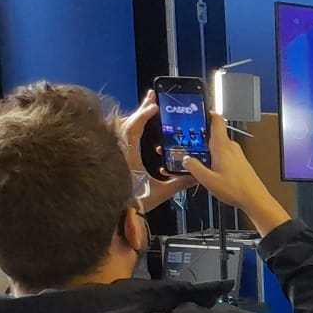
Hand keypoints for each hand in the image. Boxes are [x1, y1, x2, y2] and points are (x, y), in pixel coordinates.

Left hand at [116, 91, 193, 206]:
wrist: (117, 216)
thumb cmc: (134, 204)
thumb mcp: (161, 192)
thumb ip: (180, 182)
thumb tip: (197, 174)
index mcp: (129, 157)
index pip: (132, 128)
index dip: (143, 115)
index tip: (154, 106)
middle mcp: (120, 151)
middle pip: (127, 122)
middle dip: (141, 109)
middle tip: (153, 96)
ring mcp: (116, 153)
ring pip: (122, 128)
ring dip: (136, 117)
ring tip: (149, 107)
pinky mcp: (115, 158)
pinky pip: (121, 136)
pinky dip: (131, 127)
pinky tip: (138, 125)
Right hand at [181, 118, 287, 234]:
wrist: (255, 200)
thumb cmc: (237, 190)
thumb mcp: (208, 180)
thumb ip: (194, 168)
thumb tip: (185, 160)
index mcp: (223, 147)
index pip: (217, 120)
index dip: (207, 112)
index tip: (197, 110)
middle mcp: (231, 148)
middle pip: (213, 133)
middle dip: (200, 135)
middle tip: (186, 140)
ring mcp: (236, 154)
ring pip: (218, 145)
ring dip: (206, 149)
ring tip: (194, 157)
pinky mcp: (239, 162)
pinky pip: (223, 154)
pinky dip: (214, 157)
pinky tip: (208, 168)